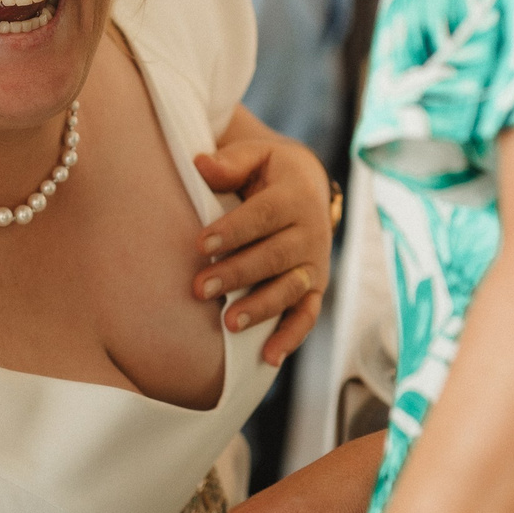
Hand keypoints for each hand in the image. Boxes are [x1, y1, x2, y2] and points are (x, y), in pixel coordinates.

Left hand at [194, 118, 333, 366]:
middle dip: (237, 273)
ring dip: (261, 307)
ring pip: (290, 288)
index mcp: (295, 196)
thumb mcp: (254, 155)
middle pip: (275, 256)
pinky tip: (268, 357)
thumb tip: (200, 165)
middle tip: (199, 288)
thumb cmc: (267, 171)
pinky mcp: (315, 287)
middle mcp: (311, 232)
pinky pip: (307, 315)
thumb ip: (229, 162)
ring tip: (229, 323)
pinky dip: (291, 337)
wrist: (307, 184)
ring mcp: (315, 263)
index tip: (200, 244)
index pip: (264, 215)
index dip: (233, 230)